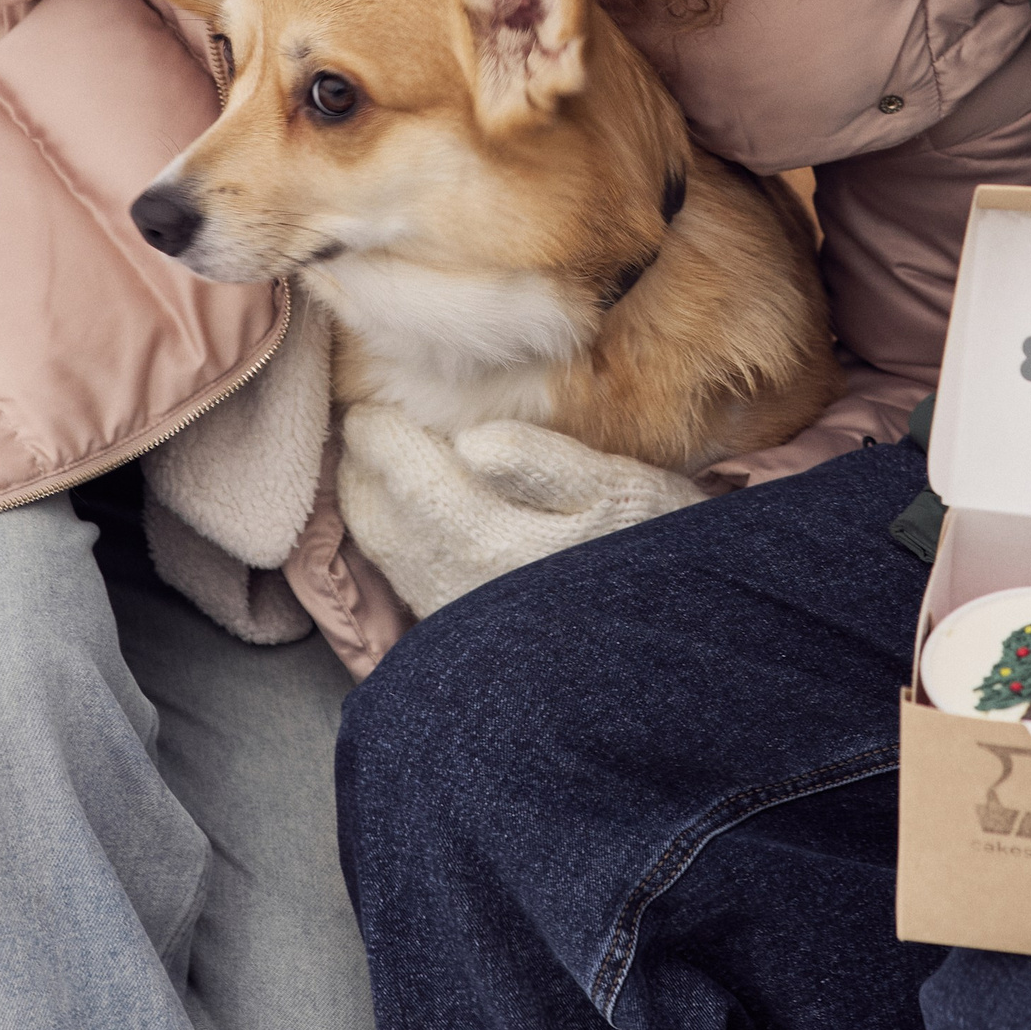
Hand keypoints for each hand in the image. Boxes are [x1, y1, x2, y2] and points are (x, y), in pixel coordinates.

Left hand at [336, 404, 698, 617]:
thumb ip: (543, 463)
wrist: (666, 635)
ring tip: (371, 453)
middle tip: (366, 414)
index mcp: (496, 539)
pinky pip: (399, 574)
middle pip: (383, 511)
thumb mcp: (614, 487)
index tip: (375, 394)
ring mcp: (457, 610)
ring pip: (383, 544)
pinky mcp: (460, 628)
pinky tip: (397, 506)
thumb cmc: (649, 537)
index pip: (409, 477)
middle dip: (364, 458)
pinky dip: (383, 531)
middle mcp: (463, 582)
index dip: (382, 432)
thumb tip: (472, 442)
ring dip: (365, 495)